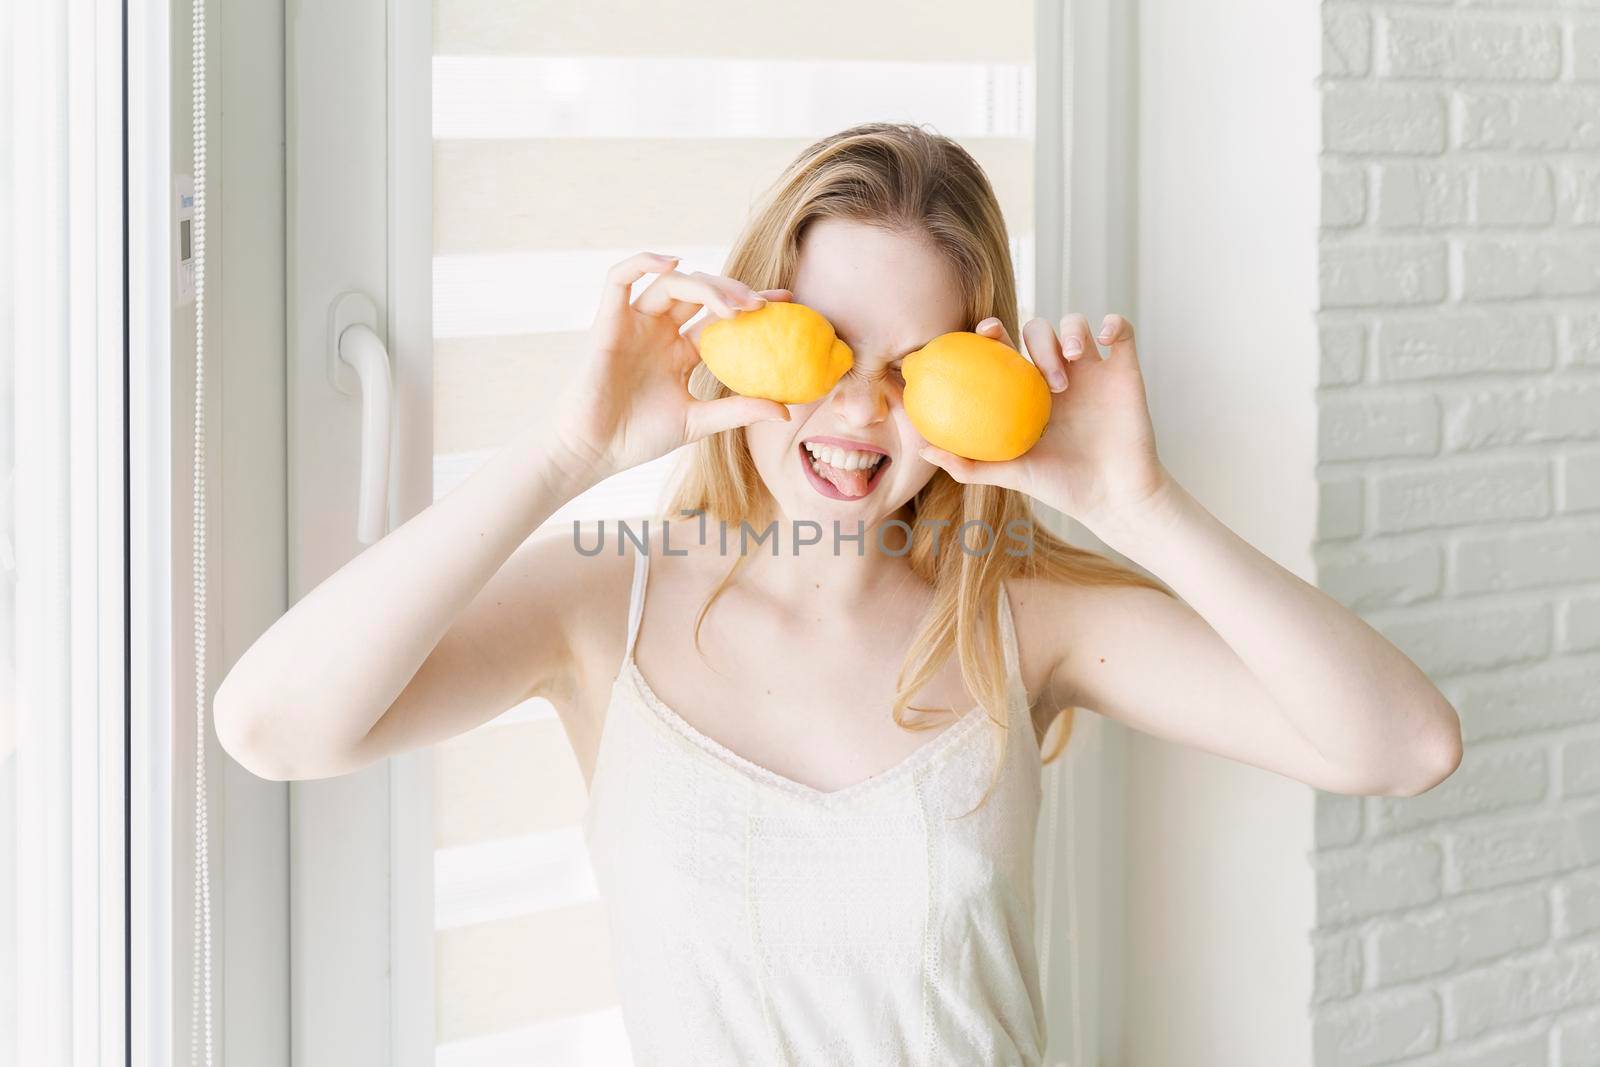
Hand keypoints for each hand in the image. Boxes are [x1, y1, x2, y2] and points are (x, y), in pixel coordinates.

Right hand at [551, 252, 792, 480]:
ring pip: (671, 281)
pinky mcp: (608, 321)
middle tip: (761, 305)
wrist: (594, 451)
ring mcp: (634, 323)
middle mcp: (659, 330)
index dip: (752, 304)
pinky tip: (674, 263)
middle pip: (700, 293)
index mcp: (680, 351)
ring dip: (705, 285)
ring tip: (732, 306)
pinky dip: (644, 261)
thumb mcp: (699, 422)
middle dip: (733, 291)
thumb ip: (739, 411)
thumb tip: (786, 412)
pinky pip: (621, 278)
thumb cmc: (639, 438)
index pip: (721, 318)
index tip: (787, 301)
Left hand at [917, 312, 1171, 530]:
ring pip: (1076, 324)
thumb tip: (922, 450)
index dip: (992, 331)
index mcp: (1026, 393)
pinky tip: (1104, 341)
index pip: (1005, 349)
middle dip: (1036, 340)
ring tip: (1071, 362)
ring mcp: (1092, 371)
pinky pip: (1121, 331)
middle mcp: (1057, 376)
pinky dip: (1115, 323)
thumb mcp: (1010, 475)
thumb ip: (968, 464)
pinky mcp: (1125, 371)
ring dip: (1071, 332)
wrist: (1113, 498)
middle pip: (1038, 331)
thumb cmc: (1060, 487)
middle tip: (1039, 371)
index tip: (986, 332)